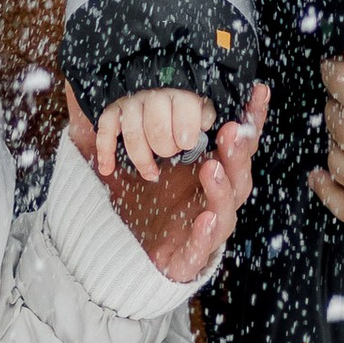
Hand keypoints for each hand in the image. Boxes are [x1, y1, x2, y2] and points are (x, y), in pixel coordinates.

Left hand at [66, 82, 267, 285]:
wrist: (123, 255)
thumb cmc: (135, 201)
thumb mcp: (119, 156)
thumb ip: (112, 123)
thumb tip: (85, 86)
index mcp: (207, 168)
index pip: (236, 142)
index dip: (251, 119)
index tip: (258, 90)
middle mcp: (213, 196)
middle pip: (238, 173)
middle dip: (238, 152)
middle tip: (230, 131)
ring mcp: (206, 227)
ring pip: (227, 207)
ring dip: (223, 187)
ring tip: (211, 168)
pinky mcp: (191, 256)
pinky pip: (203, 246)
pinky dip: (205, 233)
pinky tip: (204, 218)